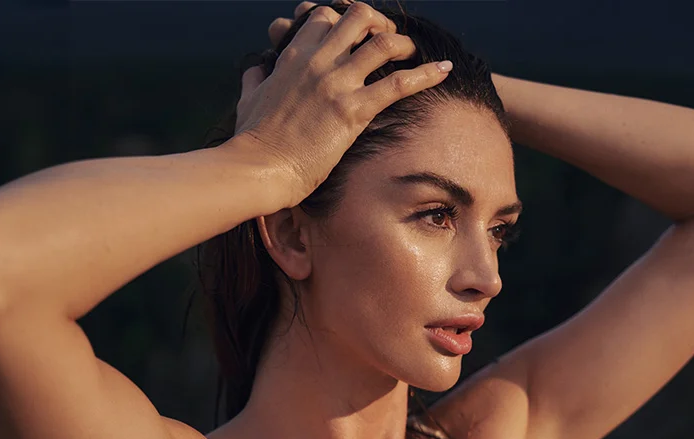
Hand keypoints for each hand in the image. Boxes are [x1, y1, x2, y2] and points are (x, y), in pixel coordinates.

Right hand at [230, 2, 451, 209]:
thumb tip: (258, 68)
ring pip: (383, 43)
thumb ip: (257, 77)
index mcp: (294, 56)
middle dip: (380, 24)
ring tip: (415, 55)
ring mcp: (337, 84)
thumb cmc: (253, 139)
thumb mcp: (250, 98)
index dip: (346, 20)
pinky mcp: (352, 111)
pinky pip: (398, 84)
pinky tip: (444, 70)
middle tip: (390, 42)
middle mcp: (318, 62)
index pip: (325, 16)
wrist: (258, 167)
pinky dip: (426, 74)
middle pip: (359, 17)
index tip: (358, 36)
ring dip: (405, 45)